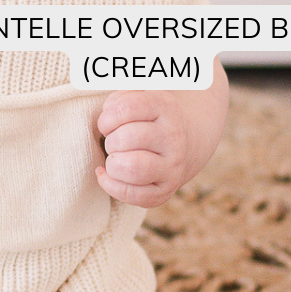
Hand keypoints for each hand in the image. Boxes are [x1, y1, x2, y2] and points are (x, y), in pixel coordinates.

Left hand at [95, 89, 192, 207]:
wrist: (186, 144)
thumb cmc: (148, 118)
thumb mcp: (137, 96)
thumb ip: (117, 100)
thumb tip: (105, 123)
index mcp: (165, 107)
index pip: (126, 108)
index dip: (107, 117)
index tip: (108, 124)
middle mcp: (173, 137)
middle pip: (126, 138)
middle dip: (110, 141)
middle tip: (114, 142)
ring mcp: (172, 167)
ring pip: (131, 168)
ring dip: (112, 164)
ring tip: (114, 158)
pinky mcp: (165, 191)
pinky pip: (132, 195)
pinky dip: (110, 185)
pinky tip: (107, 174)